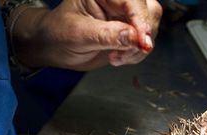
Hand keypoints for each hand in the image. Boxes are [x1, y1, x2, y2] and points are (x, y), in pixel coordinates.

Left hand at [12, 0, 162, 70]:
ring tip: (116, 57)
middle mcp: (117, 0)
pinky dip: (136, 54)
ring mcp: (125, 14)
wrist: (55, 47)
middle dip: (143, 35)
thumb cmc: (59, 34)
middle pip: (149, 10)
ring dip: (139, 48)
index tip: (142, 42)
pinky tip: (118, 57)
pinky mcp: (130, 30)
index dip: (141, 20)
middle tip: (127, 53)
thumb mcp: (78, 34)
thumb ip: (106, 35)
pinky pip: (145, 41)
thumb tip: (133, 37)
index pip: (132, 0)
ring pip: (151, 26)